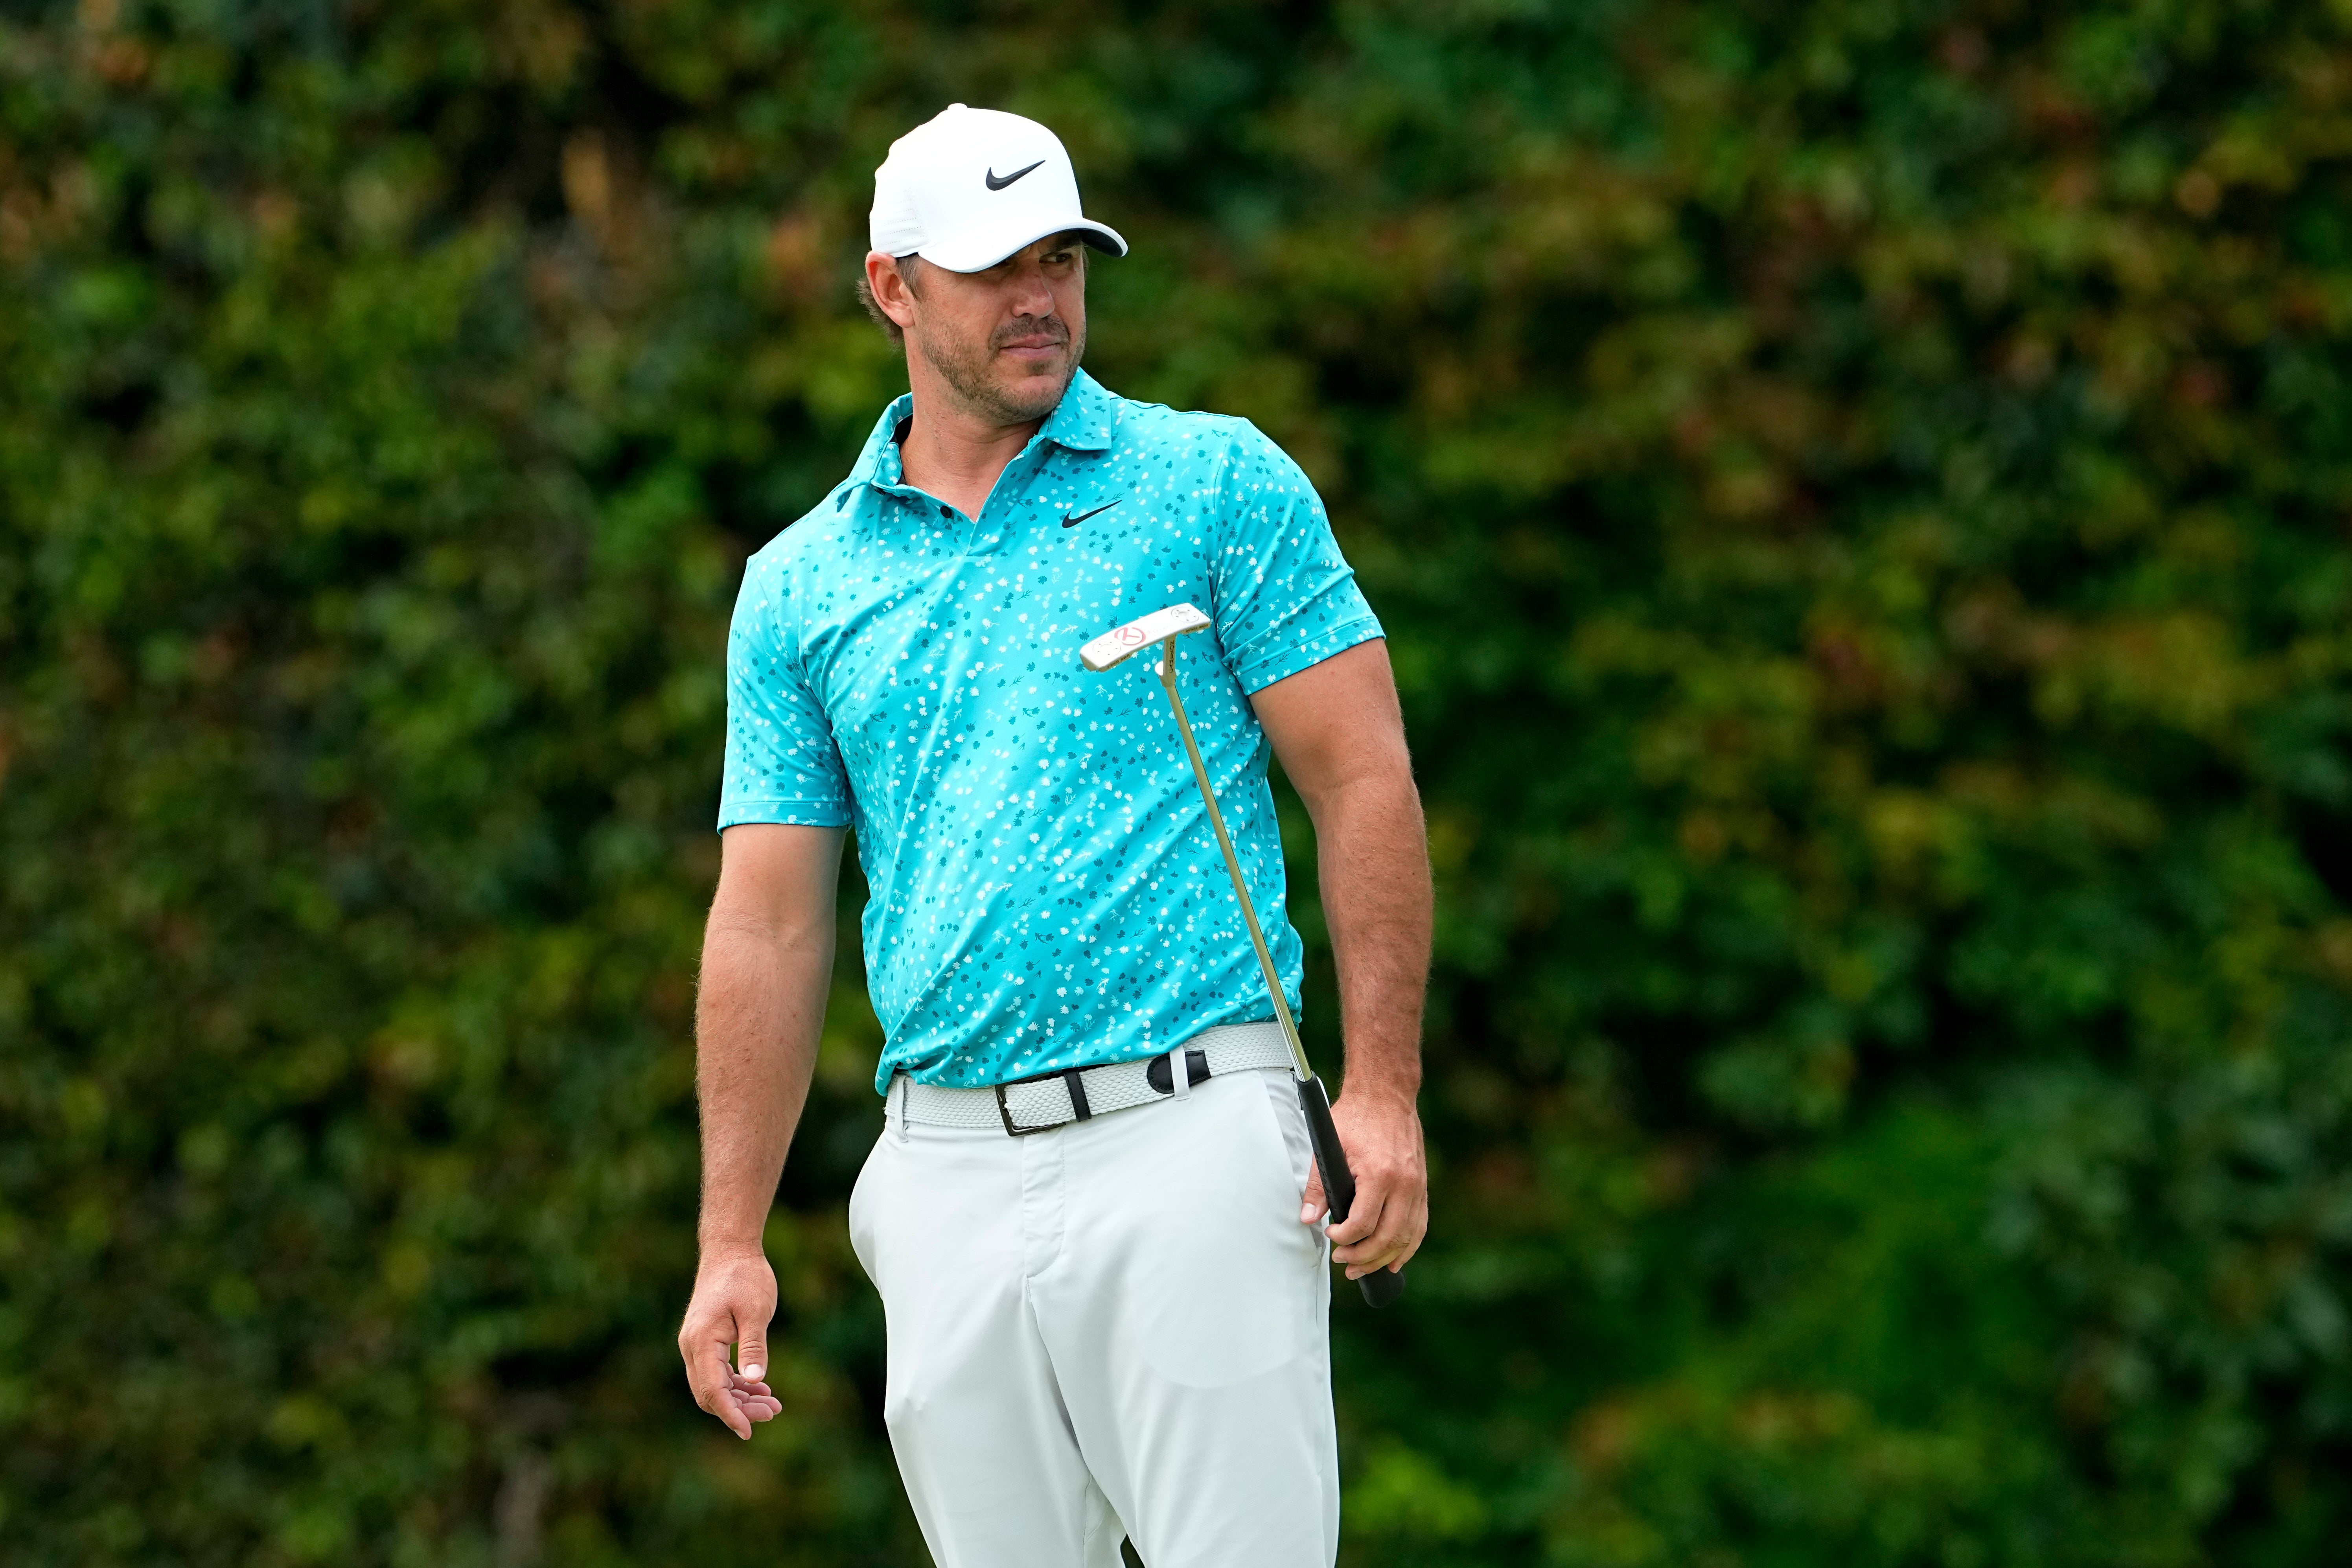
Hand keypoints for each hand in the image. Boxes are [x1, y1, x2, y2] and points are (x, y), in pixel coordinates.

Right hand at [677, 1245, 783, 1438]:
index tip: (748, 1432)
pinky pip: (717, 1373)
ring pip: (714, 1385)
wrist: (730, 1250)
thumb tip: (756, 1381)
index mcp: (702, 1341)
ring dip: (740, 1398)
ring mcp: (696, 1345)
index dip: (730, 1414)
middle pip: (710, 1393)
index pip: (712, 1390)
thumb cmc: (745, 1276)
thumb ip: (754, 1346)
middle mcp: (692, 1347)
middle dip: (739, 1409)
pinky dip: (736, 1384)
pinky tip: (759, 1387)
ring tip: (772, 1405)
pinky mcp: (705, 1342)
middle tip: (773, 1412)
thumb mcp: (756, 1311)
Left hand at [1300, 1090, 1426, 1279]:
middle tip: (1343, 1262)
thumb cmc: (1356, 1117)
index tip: (1330, 1236)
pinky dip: (1407, 1247)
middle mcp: (1404, 1184)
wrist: (1387, 1095)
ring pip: (1407, 1237)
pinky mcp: (1422, 1186)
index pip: (1363, 1224)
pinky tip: (1394, 1260)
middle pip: (1387, 1237)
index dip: (1344, 1238)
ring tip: (1361, 1269)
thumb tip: (1308, 1218)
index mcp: (1379, 1174)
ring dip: (1384, 1258)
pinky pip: (1419, 1225)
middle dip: (1362, 1257)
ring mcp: (1417, 1186)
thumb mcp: (1329, 1146)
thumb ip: (1318, 1186)